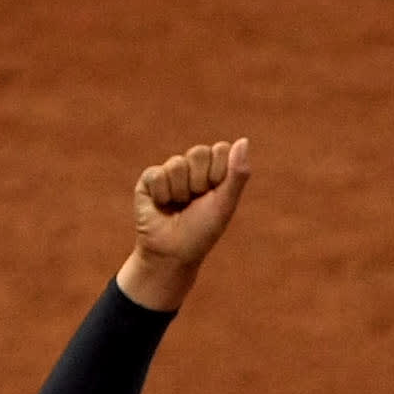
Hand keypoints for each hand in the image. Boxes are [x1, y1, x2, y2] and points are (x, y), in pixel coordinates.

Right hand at [118, 138, 250, 311]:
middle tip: (195, 201)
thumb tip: (244, 140)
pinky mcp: (149, 179)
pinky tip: (162, 205)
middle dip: (200, 182)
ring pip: (177, 164)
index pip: (220, 150)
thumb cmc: (202, 230)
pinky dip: (162, 195)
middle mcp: (192, 167)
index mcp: (214, 170)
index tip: (215, 194)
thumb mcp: (225, 203)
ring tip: (179, 205)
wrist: (173, 252)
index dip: (219, 174)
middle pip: (199, 152)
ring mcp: (170, 171)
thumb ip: (237, 173)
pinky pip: (157, 174)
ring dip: (181, 191)